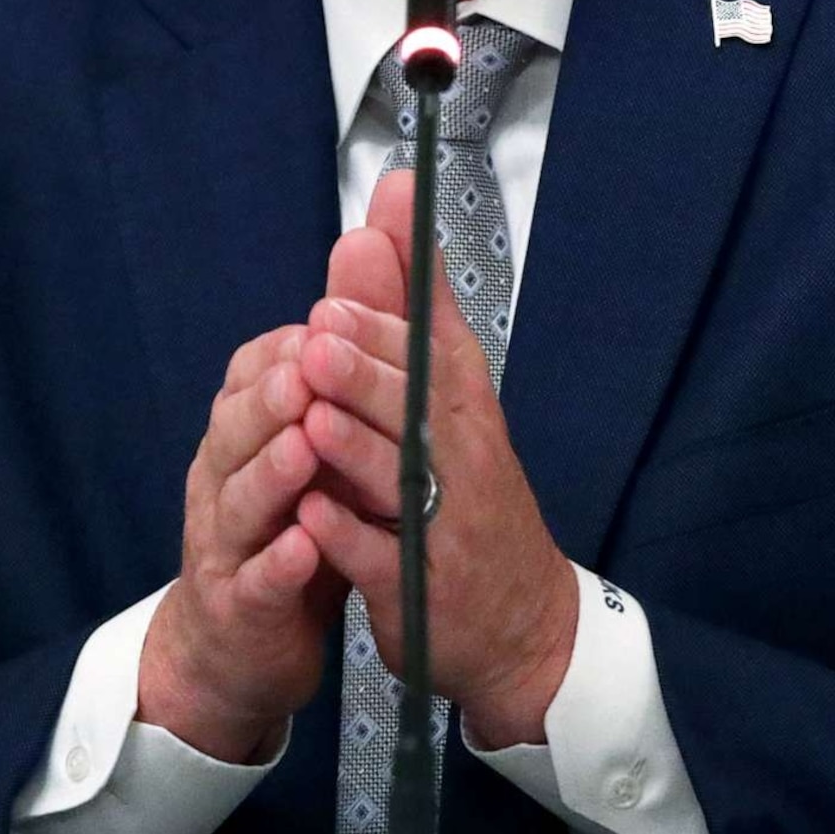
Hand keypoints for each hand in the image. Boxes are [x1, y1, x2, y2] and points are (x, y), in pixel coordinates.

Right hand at [138, 320, 348, 761]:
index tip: (323, 324)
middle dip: (272, 400)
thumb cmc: (294, 521)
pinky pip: (256, 582)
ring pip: (239, 501)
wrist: (242, 641)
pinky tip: (304, 547)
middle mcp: (226, 478)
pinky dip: (278, 563)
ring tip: (304, 447)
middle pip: (237, 428)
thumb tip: (366, 241)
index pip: (254, 375)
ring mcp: (226, 544)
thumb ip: (343, 347)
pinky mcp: (240, 606)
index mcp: (246, 432)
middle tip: (307, 374)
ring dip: (271, 472)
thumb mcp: (321, 436)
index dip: (286, 351)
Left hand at [292, 169, 579, 747]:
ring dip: (359, 446)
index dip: (396, 307)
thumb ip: (412, 307)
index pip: (438, 347)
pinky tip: (311, 514)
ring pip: (403, 480)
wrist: (523, 624)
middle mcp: (465, 460)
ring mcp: (447, 527)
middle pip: (422, 406)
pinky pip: (385, 561)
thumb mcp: (448, 397)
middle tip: (321, 329)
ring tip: (312, 414)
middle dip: (372, 368)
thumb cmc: (470, 495)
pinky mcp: (423, 589)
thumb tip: (386, 209)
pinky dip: (350, 538)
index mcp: (466, 410)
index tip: (356, 260)